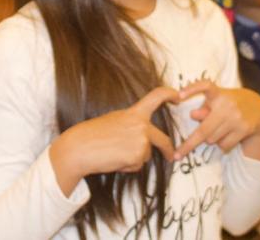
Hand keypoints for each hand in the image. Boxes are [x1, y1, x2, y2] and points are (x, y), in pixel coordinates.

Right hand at [51, 86, 177, 193]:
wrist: (80, 147)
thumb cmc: (93, 135)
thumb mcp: (114, 121)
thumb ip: (131, 125)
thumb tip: (142, 138)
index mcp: (134, 112)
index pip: (156, 96)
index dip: (169, 94)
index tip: (178, 96)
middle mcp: (141, 124)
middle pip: (163, 139)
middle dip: (168, 150)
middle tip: (171, 156)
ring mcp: (141, 140)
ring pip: (146, 155)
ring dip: (134, 159)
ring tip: (114, 153)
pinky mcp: (138, 156)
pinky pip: (138, 165)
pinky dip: (128, 166)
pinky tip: (114, 160)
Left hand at [174, 81, 259, 159]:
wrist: (258, 108)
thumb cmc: (229, 104)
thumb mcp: (217, 102)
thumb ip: (204, 108)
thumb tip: (193, 115)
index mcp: (218, 93)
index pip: (205, 85)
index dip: (192, 89)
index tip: (179, 95)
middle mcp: (227, 104)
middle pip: (203, 130)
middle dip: (189, 144)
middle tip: (178, 154)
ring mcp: (236, 117)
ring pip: (212, 139)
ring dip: (210, 140)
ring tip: (218, 131)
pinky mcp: (244, 129)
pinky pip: (224, 145)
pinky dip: (222, 145)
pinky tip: (228, 136)